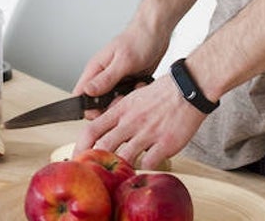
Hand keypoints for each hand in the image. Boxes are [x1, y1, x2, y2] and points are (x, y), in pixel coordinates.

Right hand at [73, 27, 167, 110]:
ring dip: (125, 101)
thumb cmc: (138, 40)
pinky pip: (127, 97)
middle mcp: (103, 75)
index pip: (80, 94)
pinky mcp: (127, 82)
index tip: (101, 115)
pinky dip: (135, 97)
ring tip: (136, 89)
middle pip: (97, 102)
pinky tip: (142, 86)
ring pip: (113, 101)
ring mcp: (115, 80)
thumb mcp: (123, 61)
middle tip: (124, 100)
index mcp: (95, 68)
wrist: (156, 33)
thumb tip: (87, 92)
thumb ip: (105, 79)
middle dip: (111, 107)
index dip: (87, 108)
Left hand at [74, 74, 206, 169]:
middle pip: (104, 146)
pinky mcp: (166, 143)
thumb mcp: (132, 98)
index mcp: (120, 110)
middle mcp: (130, 122)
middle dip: (96, 162)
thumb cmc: (161, 95)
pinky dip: (146, 168)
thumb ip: (119, 114)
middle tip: (94, 174)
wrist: (187, 89)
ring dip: (122, 169)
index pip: (92, 129)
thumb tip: (105, 128)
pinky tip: (147, 167)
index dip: (81, 145)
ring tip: (121, 175)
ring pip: (125, 157)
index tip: (77, 157)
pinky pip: (150, 163)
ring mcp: (148, 133)